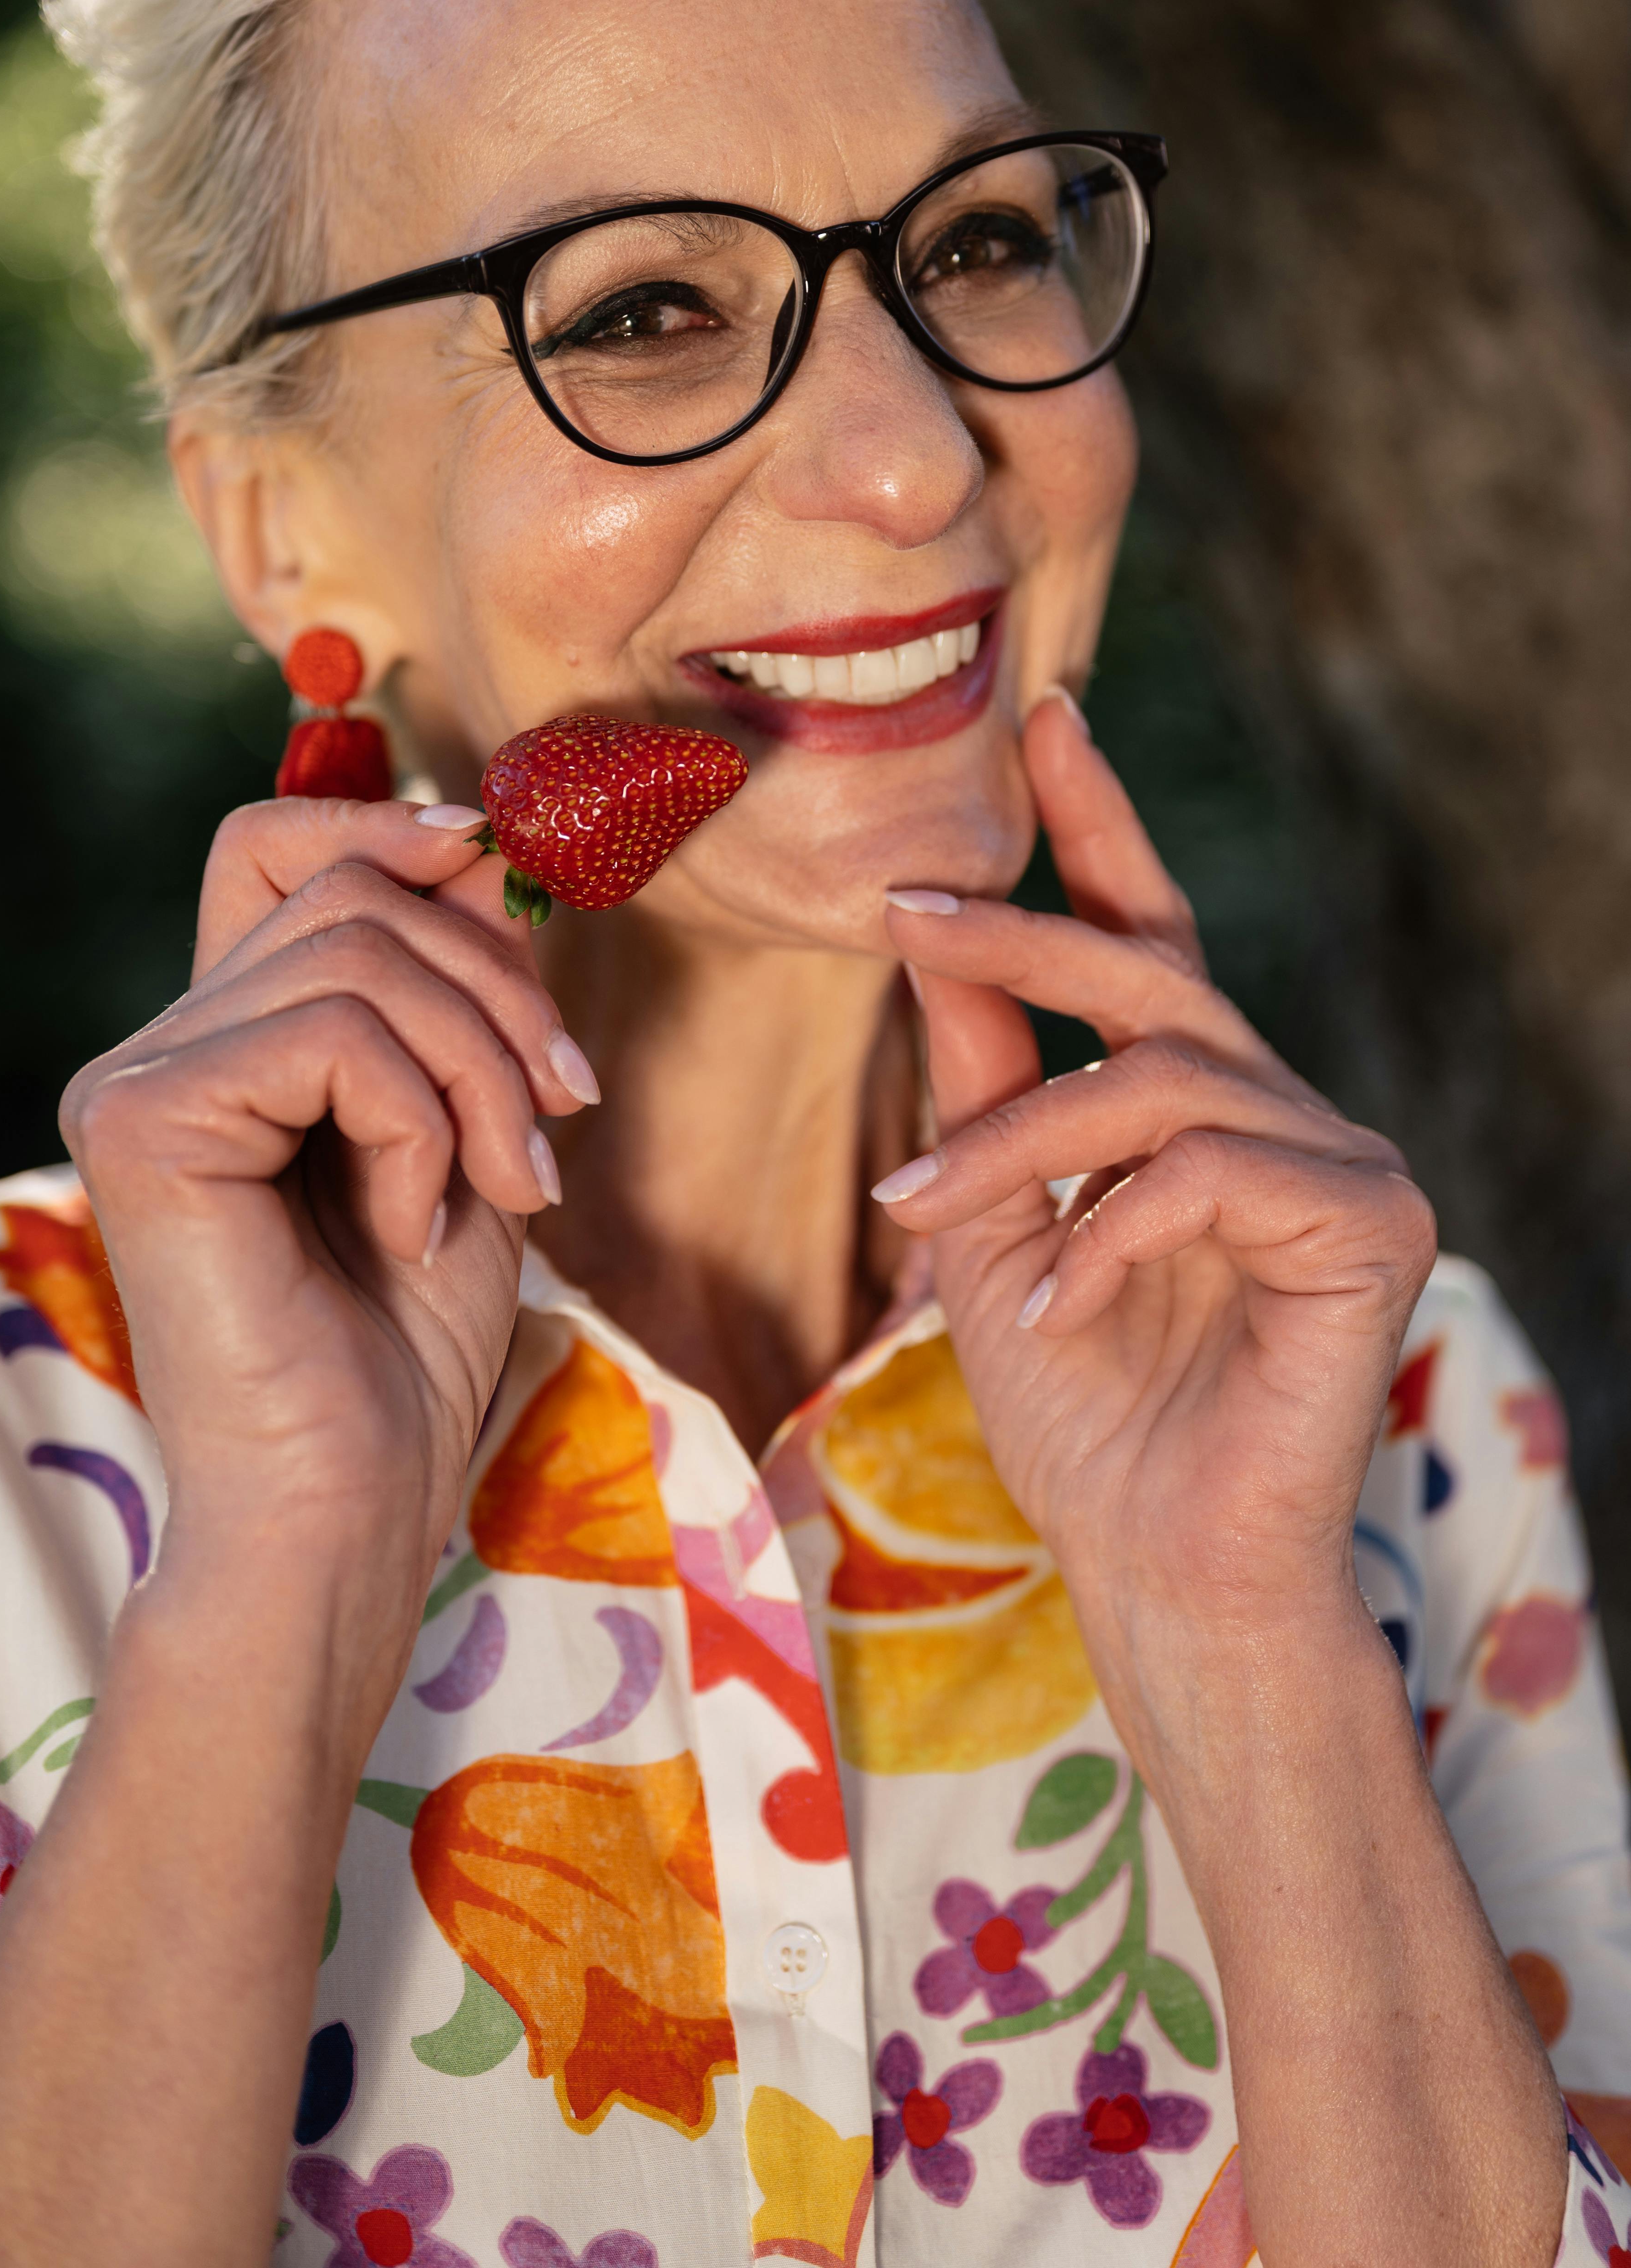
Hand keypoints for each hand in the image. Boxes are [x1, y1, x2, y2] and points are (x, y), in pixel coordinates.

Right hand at [60, 796, 595, 1673]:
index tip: (487, 857)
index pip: (268, 846)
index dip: (379, 821)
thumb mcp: (467, 1127)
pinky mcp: (139, 1118)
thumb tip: (488, 850)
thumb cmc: (407, 1348)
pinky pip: (330, 1032)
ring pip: (358, 952)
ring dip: (480, 1063)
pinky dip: (418, 1120)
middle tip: (564, 1116)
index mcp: (223, 1043)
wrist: (349, 1504)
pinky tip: (413, 1224)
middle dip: (499, 988)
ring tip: (509, 1185)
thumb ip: (460, 992)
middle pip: (353, 895)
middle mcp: (157, 1046)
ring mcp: (133, 1078)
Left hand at [878, 691, 1435, 1700]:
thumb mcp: (995, 1220)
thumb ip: (984, 1083)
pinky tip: (1062, 1307)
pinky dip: (1108, 1233)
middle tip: (902, 912)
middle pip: (1148, 975)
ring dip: (1017, 1139)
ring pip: (1156, 1079)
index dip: (1101, 824)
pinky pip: (1211, 1173)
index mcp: (1197, 1105)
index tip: (1050, 714)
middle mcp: (1280, 1111)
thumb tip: (930, 941)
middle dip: (1019, 932)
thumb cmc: (1081, 1409)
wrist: (1156, 1561)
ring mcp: (1340, 1161)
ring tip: (920, 1215)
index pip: (1150, 936)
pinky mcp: (1373, 1224)